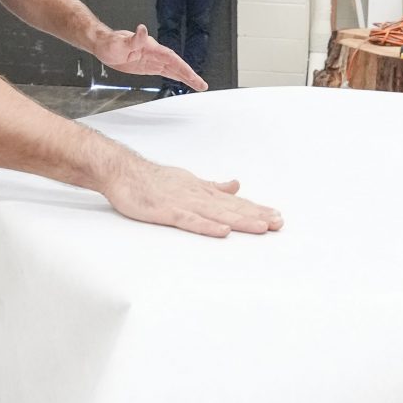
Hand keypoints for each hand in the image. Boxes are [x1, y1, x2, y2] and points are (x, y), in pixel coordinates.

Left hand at [95, 24, 205, 91]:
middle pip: (176, 64)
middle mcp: (154, 53)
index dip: (182, 67)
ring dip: (186, 77)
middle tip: (202, 85)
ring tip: (199, 85)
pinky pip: (165, 71)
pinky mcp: (148, 66)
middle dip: (189, 75)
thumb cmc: (110, 43)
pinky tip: (183, 80)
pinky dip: (176, 76)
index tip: (192, 75)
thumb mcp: (119, 42)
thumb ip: (133, 39)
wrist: (103, 45)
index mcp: (150, 47)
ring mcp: (152, 60)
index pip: (171, 58)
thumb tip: (142, 30)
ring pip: (173, 69)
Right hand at [99, 154, 282, 238]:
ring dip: (240, 220)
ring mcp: (183, 203)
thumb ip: (213, 186)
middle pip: (232, 208)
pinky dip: (207, 225)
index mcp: (203, 191)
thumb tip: (236, 186)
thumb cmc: (153, 179)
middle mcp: (198, 196)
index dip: (256, 209)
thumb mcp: (189, 181)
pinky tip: (222, 231)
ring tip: (261, 227)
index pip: (234, 202)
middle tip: (279, 223)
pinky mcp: (167, 212)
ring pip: (217, 213)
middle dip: (257, 216)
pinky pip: (190, 220)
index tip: (275, 217)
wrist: (124, 172)